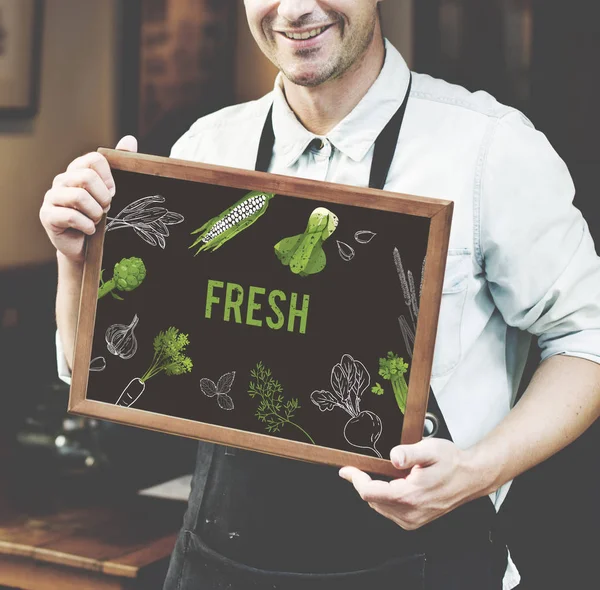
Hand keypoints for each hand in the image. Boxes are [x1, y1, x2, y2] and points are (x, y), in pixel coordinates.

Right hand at [39, 136, 137, 262]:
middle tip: (106, 209)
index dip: (109, 178)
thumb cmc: (99, 216)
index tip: (113, 193)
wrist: (85, 246)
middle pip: (87, 177)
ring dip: (96, 213)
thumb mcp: (112, 191)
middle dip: (103, 197)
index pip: (95, 159)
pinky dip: (87, 226)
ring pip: (79, 197)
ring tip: (97, 221)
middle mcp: (62, 180)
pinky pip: (71, 217)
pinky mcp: (47, 216)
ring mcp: (52, 197)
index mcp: (78, 170)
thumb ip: (119, 164)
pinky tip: (89, 230)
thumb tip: (130, 139)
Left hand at [339, 439, 484, 529]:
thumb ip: (409, 453)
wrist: (471, 477)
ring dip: (375, 491)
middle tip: (365, 467)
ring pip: (379, 506)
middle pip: (372, 500)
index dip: (355, 479)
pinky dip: (385, 498)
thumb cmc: (452, 463)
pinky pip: (390, 511)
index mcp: (410, 495)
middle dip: (365, 483)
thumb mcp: (430, 449)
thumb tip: (394, 457)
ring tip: (386, 474)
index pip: (370, 492)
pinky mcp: (415, 521)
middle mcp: (410, 512)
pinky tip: (394, 485)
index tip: (346, 470)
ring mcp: (413, 519)